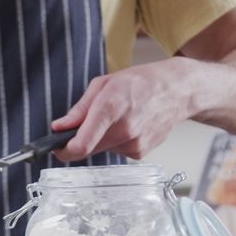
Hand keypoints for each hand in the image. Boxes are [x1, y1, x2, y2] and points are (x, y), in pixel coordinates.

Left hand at [51, 59, 193, 161]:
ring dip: (100, 138)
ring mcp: (134, 143)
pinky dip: (115, 141)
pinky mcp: (140, 153)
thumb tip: (59, 127)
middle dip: (79, 142)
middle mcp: (124, 129)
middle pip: (88, 149)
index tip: (56, 148)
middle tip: (84, 125)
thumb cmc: (141, 82)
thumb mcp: (104, 84)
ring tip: (116, 118)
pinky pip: (116, 150)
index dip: (64, 150)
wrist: (179, 90)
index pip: (82, 144)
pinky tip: (128, 125)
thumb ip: (79, 109)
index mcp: (111, 107)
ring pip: (102, 149)